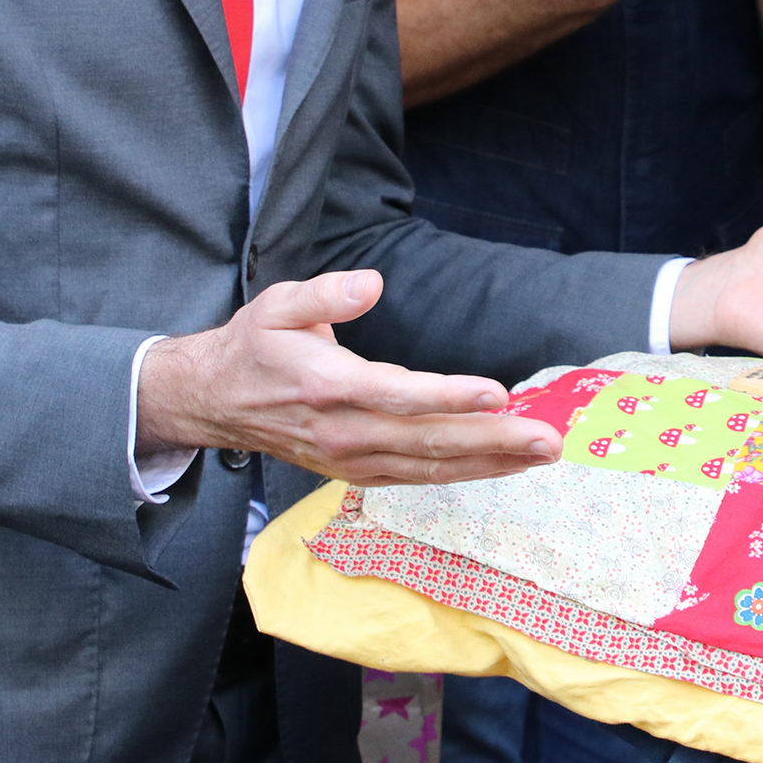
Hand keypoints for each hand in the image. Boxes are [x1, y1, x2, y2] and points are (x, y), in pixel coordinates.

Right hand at [136, 271, 562, 485]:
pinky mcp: (359, 473)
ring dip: (491, 463)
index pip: (398, 396)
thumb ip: (324, 294)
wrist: (214, 401)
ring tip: (542, 454)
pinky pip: (419, 477)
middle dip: (494, 441)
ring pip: (431, 466)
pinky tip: (503, 466)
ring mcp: (353, 459)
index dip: (449, 397)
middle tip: (548, 438)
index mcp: (328, 387)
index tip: (498, 395)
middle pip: (428, 440)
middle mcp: (345, 432)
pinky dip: (465, 473)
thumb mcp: (277, 304)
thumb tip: (369, 284)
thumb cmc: (254, 346)